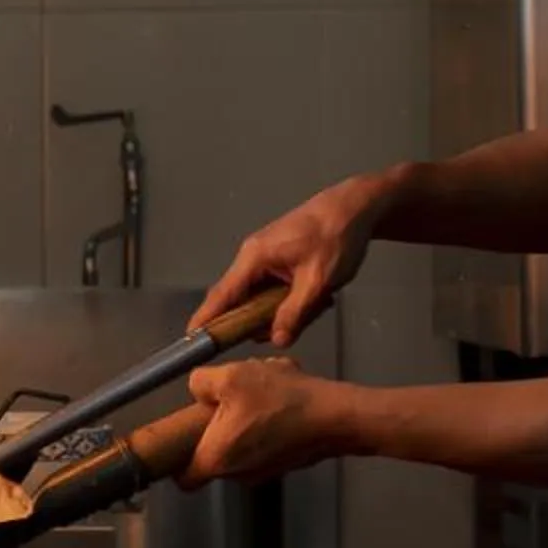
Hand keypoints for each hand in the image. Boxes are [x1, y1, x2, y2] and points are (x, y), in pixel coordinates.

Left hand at [179, 359, 356, 487]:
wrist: (336, 417)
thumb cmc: (280, 400)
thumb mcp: (230, 377)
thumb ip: (201, 382)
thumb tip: (197, 388)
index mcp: (216, 460)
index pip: (183, 478)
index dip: (175, 460)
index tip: (179, 436)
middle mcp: (238, 475)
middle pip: (212, 454)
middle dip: (215, 426)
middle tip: (225, 398)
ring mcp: (264, 472)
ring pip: (239, 444)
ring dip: (243, 418)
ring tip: (260, 390)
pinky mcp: (285, 463)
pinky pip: (263, 441)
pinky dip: (265, 422)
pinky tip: (281, 396)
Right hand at [192, 170, 396, 345]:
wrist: (354, 207)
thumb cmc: (336, 238)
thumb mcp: (318, 281)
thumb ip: (295, 313)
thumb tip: (276, 339)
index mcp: (255, 257)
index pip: (222, 294)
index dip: (207, 318)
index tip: (192, 340)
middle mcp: (253, 257)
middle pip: (241, 300)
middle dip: (261, 320)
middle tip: (290, 329)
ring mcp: (265, 257)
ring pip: (261, 296)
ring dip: (284, 308)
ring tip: (318, 303)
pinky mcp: (278, 259)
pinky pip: (274, 288)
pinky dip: (292, 298)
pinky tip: (318, 296)